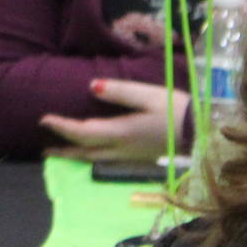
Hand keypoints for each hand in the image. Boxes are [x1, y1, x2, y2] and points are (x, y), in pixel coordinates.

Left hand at [40, 78, 187, 161]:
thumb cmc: (175, 109)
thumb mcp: (147, 95)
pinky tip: (91, 152)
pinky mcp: (139, 156)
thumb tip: (91, 87)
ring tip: (60, 153)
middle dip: (64, 149)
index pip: (83, 132)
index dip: (62, 127)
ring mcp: (131, 155)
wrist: (203, 132)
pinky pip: (107, 160)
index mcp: (121, 132)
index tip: (43, 119)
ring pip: (96, 159)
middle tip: (44, 148)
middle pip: (86, 152)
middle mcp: (122, 148)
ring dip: (76, 156)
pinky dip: (92, 157)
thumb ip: (118, 92)